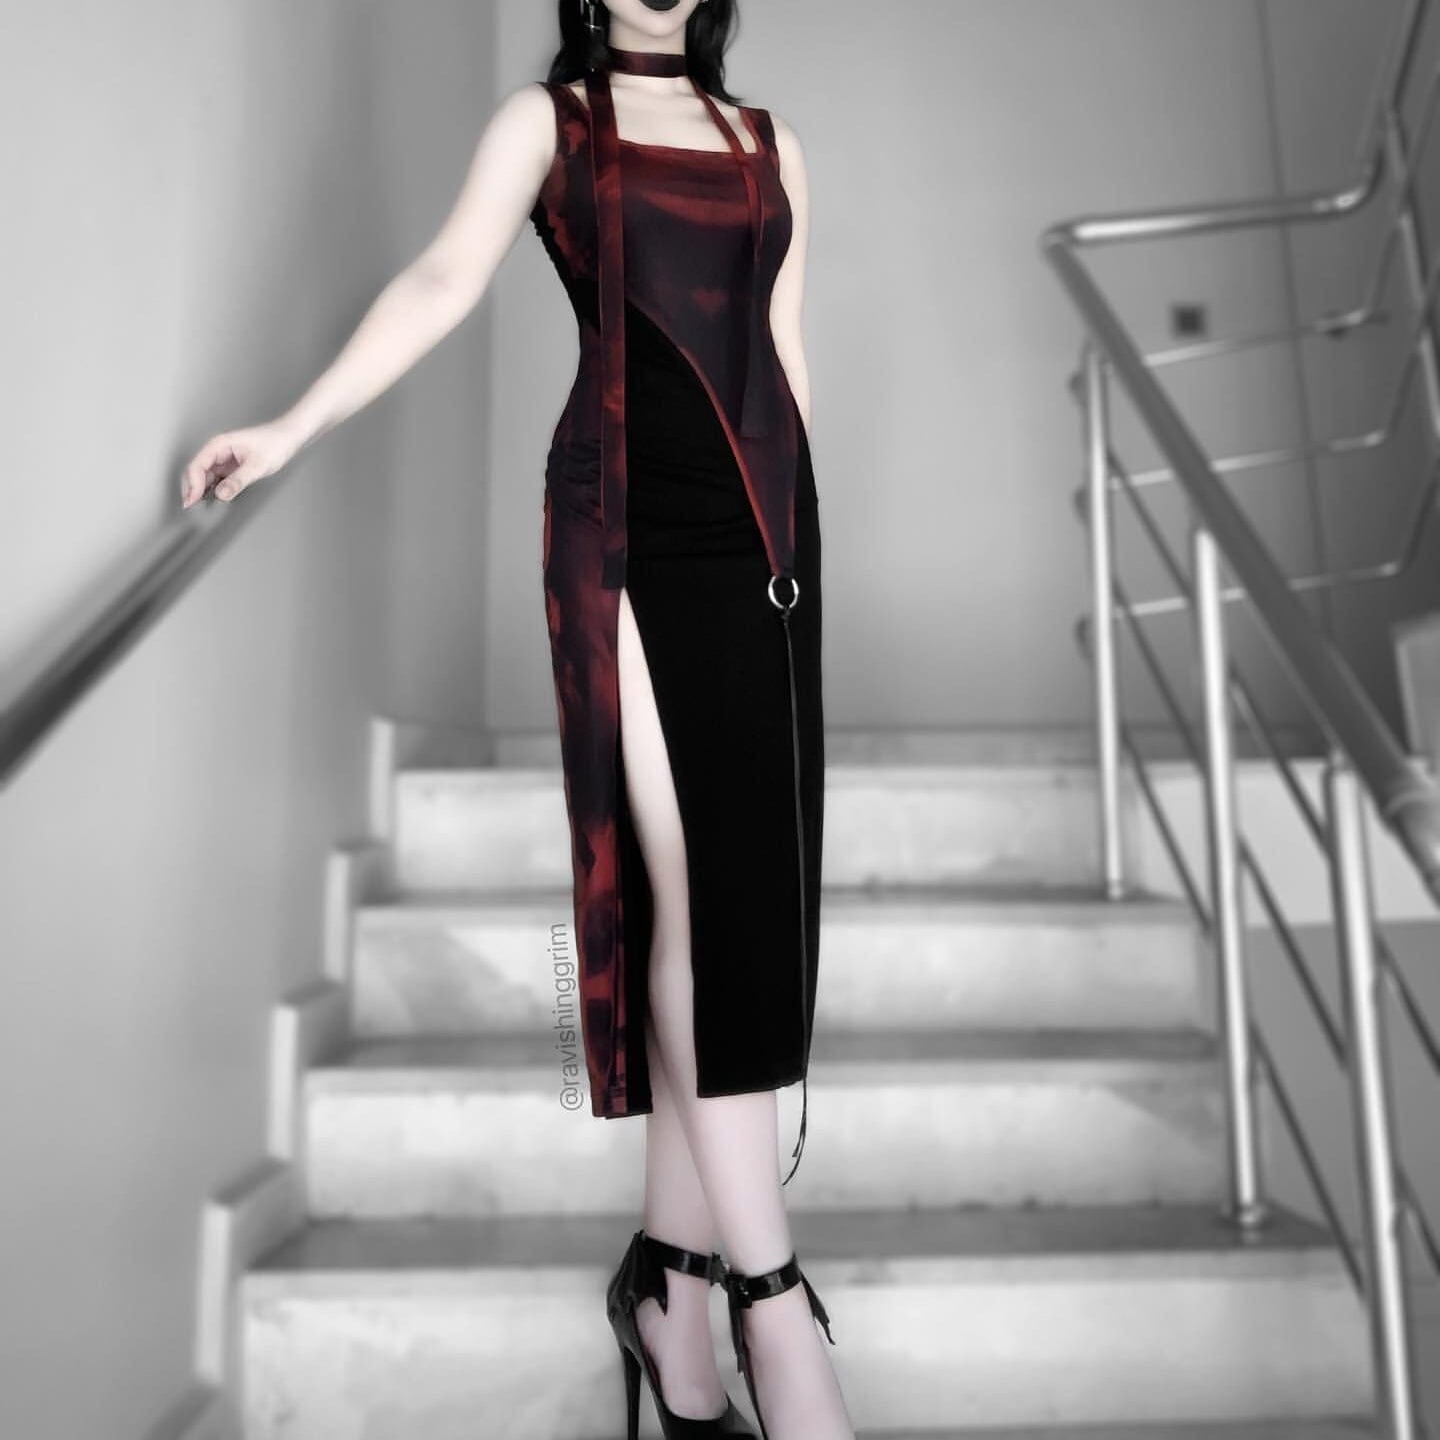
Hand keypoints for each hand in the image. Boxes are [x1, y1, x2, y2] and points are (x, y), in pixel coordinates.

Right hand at [179, 420, 302, 509]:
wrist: (287, 438)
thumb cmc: (274, 444)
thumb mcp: (257, 466)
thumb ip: (238, 480)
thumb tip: (221, 494)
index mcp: (219, 445)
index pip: (196, 466)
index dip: (192, 485)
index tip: (192, 501)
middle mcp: (217, 451)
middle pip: (195, 471)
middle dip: (191, 488)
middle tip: (190, 507)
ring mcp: (223, 459)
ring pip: (203, 476)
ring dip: (199, 490)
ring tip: (198, 507)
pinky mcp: (230, 466)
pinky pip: (215, 479)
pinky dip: (211, 489)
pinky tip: (212, 500)